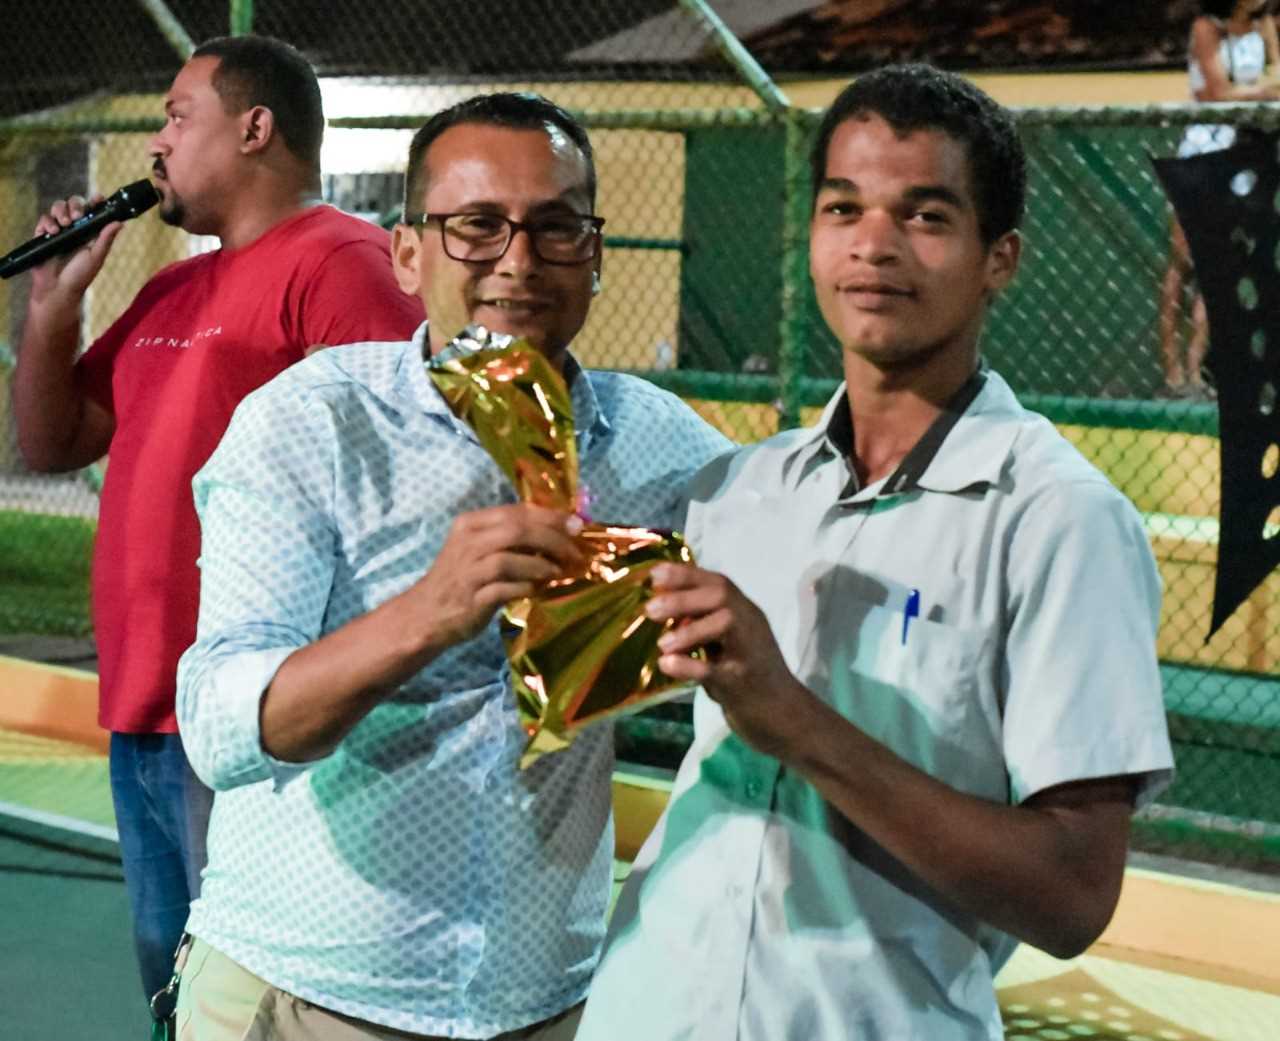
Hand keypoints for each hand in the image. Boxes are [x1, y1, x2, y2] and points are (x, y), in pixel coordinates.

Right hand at [28, 194, 122, 305]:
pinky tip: (52, 231)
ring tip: (64, 225)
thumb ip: (106, 239)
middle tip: (77, 217)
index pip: (92, 210)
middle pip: (73, 203)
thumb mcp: (96, 256)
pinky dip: (48, 221)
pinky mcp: (43, 234)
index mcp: (89, 231)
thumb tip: (120, 222)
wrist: (58, 289)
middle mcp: (74, 228)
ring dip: (60, 211)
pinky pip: (44, 219)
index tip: (98, 198)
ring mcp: (58, 229)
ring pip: (58, 207)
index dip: (95, 201)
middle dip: (75, 205)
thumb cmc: (80, 276)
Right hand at [407, 503, 584, 651]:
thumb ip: (511, 537)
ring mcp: (467, 570)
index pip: (517, 511)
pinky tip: (538, 589)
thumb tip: (559, 531)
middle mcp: (467, 542)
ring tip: (559, 572)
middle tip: (575, 552)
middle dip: (553, 539)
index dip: (551, 517)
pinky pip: (505, 588)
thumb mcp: (480, 548)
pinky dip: (526, 587)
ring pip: (510, 558)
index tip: (577, 525)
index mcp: (471, 523)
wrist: (426, 614)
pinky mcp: (471, 598)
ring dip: (542, 564)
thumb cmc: (461, 578)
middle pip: (517, 530)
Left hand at [646, 563, 815, 758]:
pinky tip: (666, 664)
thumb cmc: (751, 676)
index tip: (654, 573)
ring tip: (662, 644)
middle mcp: (751, 626)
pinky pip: (714, 670)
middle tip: (650, 610)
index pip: (718, 583)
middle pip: (721, 596)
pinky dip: (688, 665)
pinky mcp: (741, 684)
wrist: (784, 715)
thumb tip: (664, 608)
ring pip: (724, 623)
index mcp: (747, 614)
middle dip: (682, 597)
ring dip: (688, 630)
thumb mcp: (730, 643)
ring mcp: (749, 653)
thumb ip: (705, 624)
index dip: (685, 575)